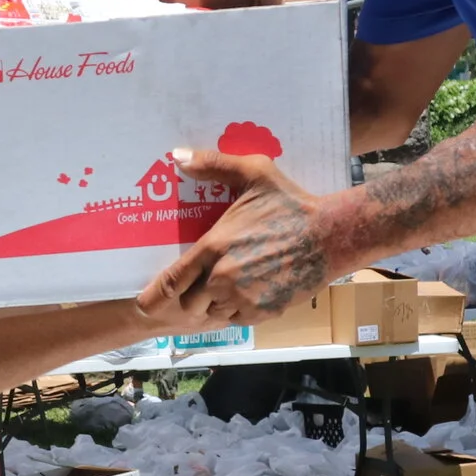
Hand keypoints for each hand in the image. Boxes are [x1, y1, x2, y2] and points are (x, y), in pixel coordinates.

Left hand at [139, 149, 342, 325]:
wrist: (332, 236)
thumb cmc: (292, 204)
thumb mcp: (254, 173)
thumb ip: (213, 165)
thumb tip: (176, 156)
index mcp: (214, 247)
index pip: (171, 281)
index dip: (153, 295)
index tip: (143, 303)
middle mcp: (223, 279)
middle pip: (189, 302)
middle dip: (190, 295)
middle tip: (198, 283)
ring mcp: (243, 299)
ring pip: (212, 312)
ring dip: (213, 303)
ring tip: (225, 286)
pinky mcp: (263, 312)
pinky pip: (235, 320)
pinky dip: (234, 311)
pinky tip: (244, 293)